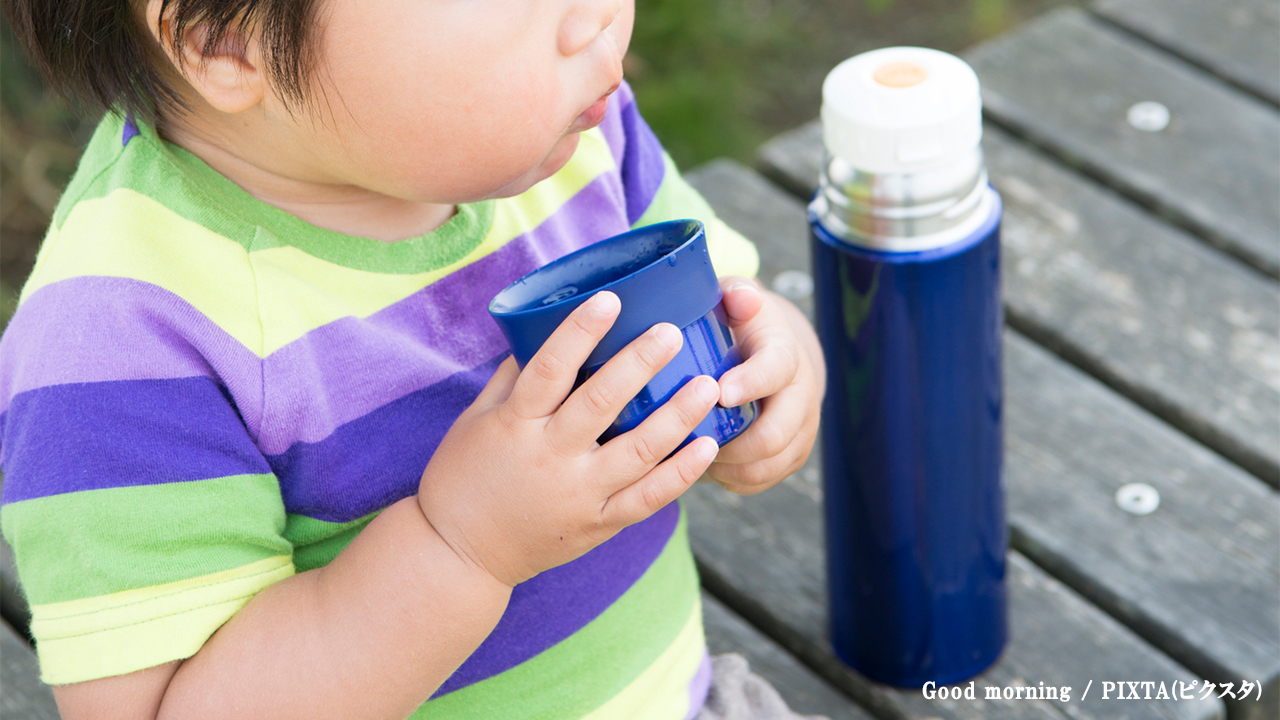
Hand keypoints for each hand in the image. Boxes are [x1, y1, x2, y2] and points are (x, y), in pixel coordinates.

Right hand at [417, 291, 720, 587]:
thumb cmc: (463, 477)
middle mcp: (550, 457)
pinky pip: (647, 499)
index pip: (550, 369)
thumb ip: (512, 378)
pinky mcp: (598, 525)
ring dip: (676, 416)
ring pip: (637, 452)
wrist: (458, 554)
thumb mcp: (475, 420)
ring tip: (708, 385)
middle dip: (640, 364)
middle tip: (672, 332)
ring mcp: (578, 495)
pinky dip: (681, 474)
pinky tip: (709, 445)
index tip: (610, 300)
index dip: (580, 332)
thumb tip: (541, 329)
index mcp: (515, 424)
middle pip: (601, 404)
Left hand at [707, 277, 824, 494]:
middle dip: (733, 442)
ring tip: (691, 456)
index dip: (750, 383)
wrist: (774, 355)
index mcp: (785, 354)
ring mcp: (800, 430)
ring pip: (768, 464)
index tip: (718, 392)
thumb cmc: (742, 325)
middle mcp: (801, 396)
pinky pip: (762, 480)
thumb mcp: (737, 300)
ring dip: (728, 466)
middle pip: (776, 433)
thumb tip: (739, 297)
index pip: (776, 370)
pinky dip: (731, 479)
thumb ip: (736, 295)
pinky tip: (702, 465)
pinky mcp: (790, 456)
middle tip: (690, 438)